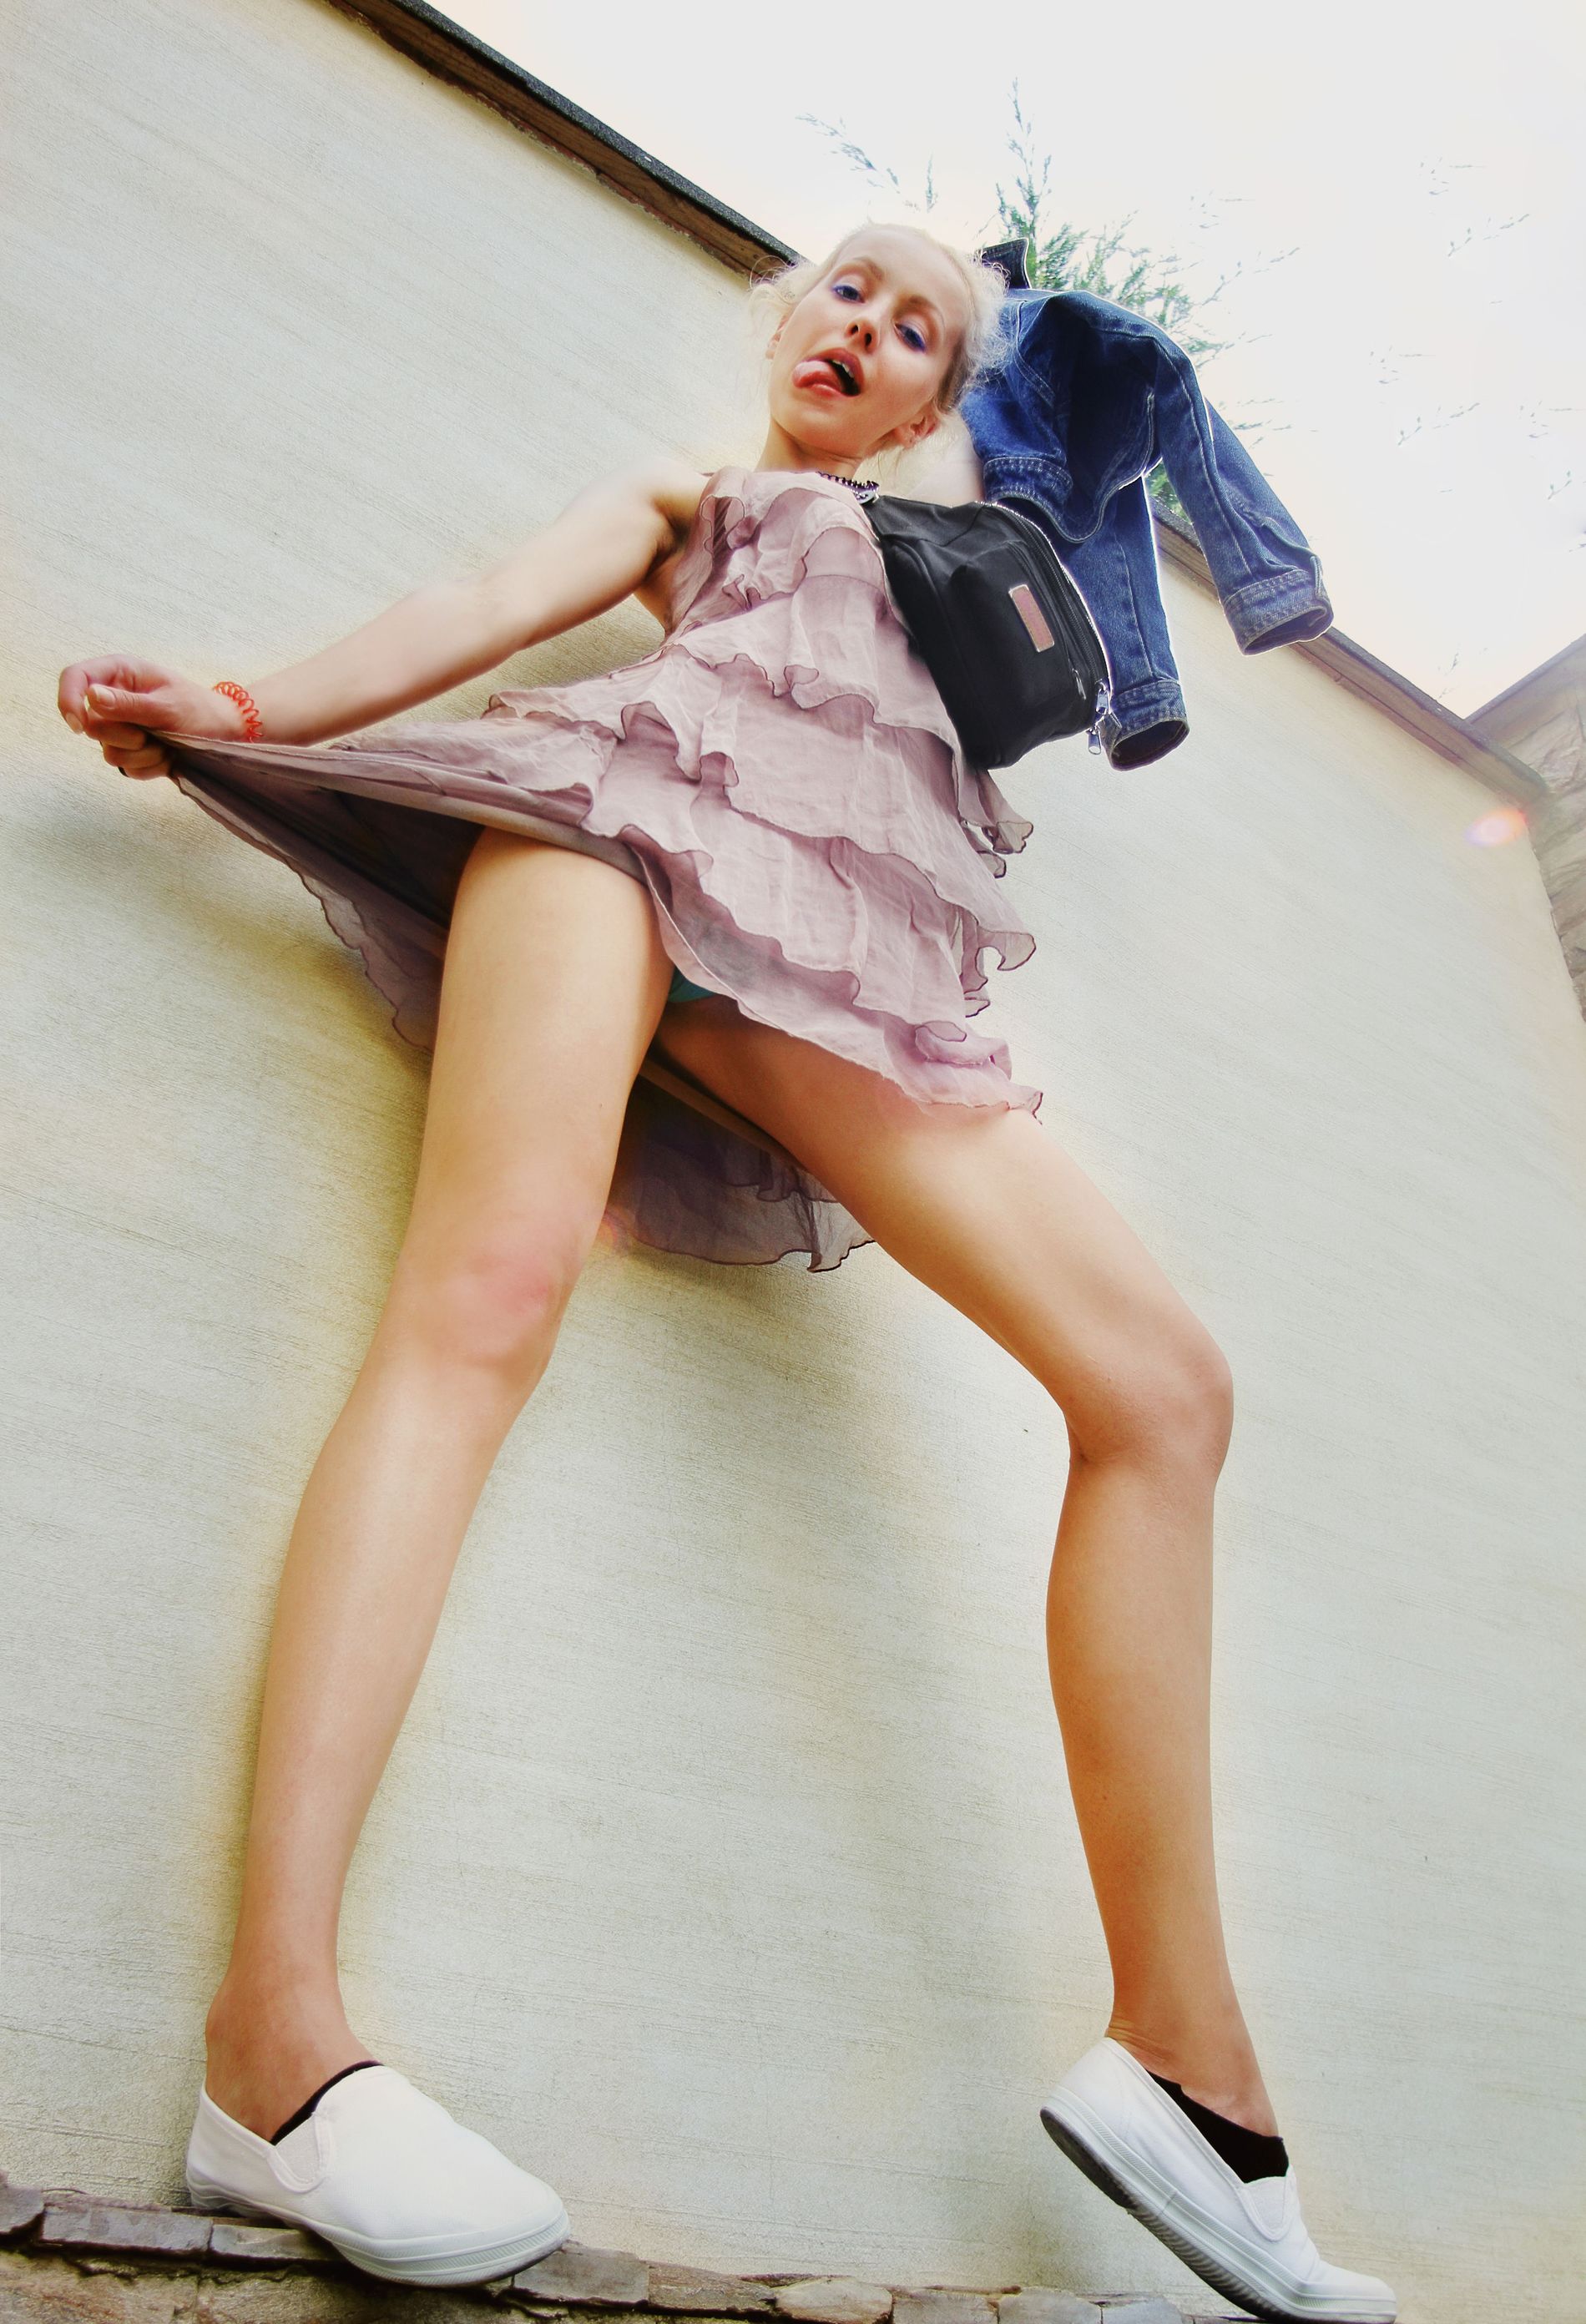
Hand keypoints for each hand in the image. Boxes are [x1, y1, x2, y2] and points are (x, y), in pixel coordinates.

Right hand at [56, 656, 249, 779]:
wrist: (225, 735)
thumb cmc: (200, 711)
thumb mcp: (167, 706)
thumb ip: (128, 704)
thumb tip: (90, 696)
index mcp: (121, 672)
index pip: (75, 677)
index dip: (68, 700)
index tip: (78, 726)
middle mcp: (115, 698)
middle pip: (91, 724)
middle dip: (123, 736)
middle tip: (151, 734)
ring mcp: (121, 726)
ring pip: (108, 751)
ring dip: (142, 754)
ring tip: (167, 745)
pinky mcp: (130, 751)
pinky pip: (126, 767)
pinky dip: (149, 767)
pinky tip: (168, 757)